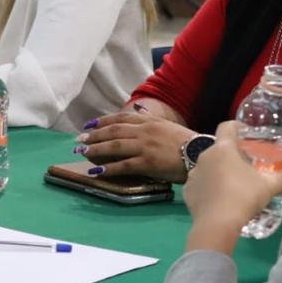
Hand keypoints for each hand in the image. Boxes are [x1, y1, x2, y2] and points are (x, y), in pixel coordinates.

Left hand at [78, 111, 196, 182]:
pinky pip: (124, 165)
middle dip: (94, 135)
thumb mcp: (167, 125)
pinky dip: (109, 168)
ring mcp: (145, 146)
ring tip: (83, 153)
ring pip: (114, 146)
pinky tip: (97, 171)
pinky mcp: (148, 162)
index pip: (120, 119)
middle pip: (113, 131)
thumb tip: (138, 111)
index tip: (89, 124)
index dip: (103, 121)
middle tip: (79, 140)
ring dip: (96, 149)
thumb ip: (151, 118)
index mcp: (149, 122)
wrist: (201, 154)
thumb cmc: (186, 142)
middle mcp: (144, 131)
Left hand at [183, 121, 281, 247]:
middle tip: (245, 165)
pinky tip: (219, 199)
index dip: (236, 126)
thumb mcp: (269, 187)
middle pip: (218, 149)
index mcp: (223, 149)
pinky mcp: (187, 191)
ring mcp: (193, 173)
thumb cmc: (244, 197)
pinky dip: (208, 188)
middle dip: (231, 155)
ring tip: (232, 185)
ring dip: (218, 172)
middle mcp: (205, 156)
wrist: (217, 224)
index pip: (227, 127)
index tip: (245, 132)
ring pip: (208, 167)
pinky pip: (200, 184)